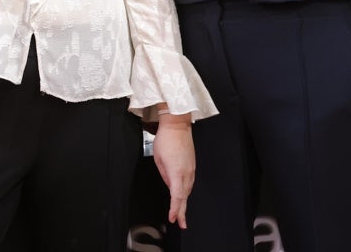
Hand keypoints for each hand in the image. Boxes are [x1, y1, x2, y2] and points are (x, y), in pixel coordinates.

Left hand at [152, 112, 194, 228]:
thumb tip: (169, 184)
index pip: (177, 196)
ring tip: (181, 213)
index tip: (172, 218)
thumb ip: (164, 174)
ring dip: (184, 202)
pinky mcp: (192, 165)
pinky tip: (182, 195)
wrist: (178, 125)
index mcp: (177, 172)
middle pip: (184, 196)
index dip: (175, 209)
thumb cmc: (166, 139)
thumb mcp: (158, 158)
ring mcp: (191, 169)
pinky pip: (189, 182)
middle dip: (182, 211)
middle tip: (181, 223)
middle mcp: (187, 173)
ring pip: (187, 190)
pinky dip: (185, 191)